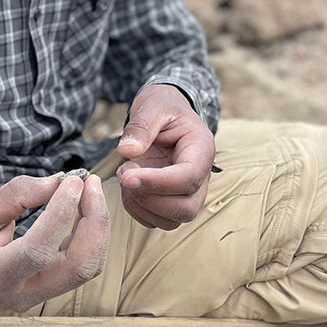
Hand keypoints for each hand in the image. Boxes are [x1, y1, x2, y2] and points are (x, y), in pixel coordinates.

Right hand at [0, 171, 108, 310]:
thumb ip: (18, 195)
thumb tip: (59, 181)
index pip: (37, 250)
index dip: (60, 214)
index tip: (73, 181)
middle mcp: (23, 293)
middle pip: (78, 267)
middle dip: (94, 222)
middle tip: (92, 183)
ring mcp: (42, 296)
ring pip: (88, 267)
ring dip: (98, 226)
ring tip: (91, 190)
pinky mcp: (54, 289)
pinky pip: (85, 264)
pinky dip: (92, 233)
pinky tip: (86, 207)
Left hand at [116, 84, 215, 230]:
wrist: (165, 113)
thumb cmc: (162, 106)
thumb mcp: (152, 106)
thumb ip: (141, 126)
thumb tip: (127, 150)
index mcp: (201, 149)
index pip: (188, 178)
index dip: (157, 183)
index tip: (127, 175)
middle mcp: (200, 176)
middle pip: (186, 208)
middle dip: (149, 198)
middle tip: (125, 173)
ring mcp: (188, 192)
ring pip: (172, 220)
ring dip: (140, 205)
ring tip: (125, 175)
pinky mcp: (172, 200)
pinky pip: (158, 221)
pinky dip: (137, 210)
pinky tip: (127, 186)